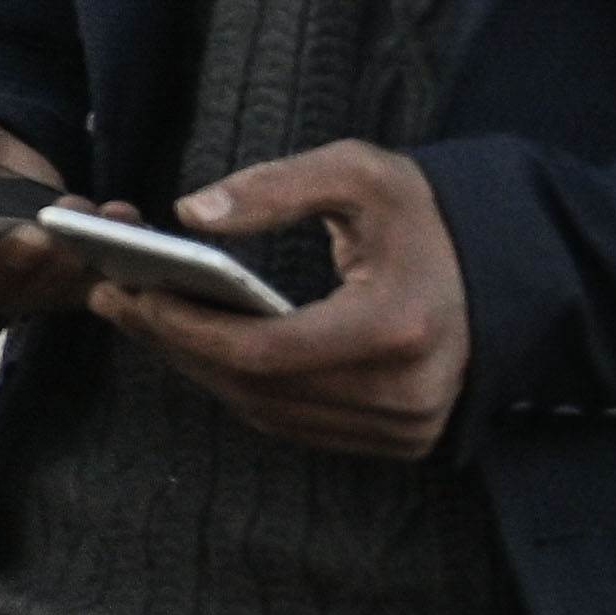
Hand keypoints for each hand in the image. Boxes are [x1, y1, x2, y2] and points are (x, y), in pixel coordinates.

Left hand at [99, 139, 470, 459]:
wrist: (500, 269)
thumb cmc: (423, 216)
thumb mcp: (359, 173)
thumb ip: (275, 186)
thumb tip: (190, 214)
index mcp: (399, 328)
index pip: (265, 351)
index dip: (187, 328)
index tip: (130, 292)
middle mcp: (405, 393)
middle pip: (256, 389)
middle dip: (176, 345)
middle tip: (115, 301)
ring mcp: (403, 427)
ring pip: (269, 413)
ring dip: (198, 370)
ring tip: (143, 319)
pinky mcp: (397, 441)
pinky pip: (294, 424)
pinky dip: (239, 388)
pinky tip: (197, 346)